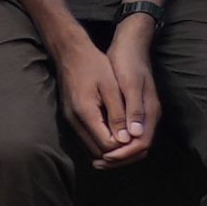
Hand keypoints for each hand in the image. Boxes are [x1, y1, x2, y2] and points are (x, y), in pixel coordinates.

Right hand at [54, 16, 160, 163]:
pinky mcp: (69, 118)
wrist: (70, 53)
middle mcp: (74, 121)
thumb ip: (117, 115)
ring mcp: (69, 121)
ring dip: (108, 148)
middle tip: (133, 141)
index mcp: (85, 113)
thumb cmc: (94, 66)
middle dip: (117, 152)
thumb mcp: (111, 87)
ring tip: (125, 138)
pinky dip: (99, 140)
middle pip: (98, 152)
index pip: (107, 145)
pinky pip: (85, 138)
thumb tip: (125, 139)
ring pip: (90, 147)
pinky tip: (112, 131)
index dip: (124, 146)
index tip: (136, 137)